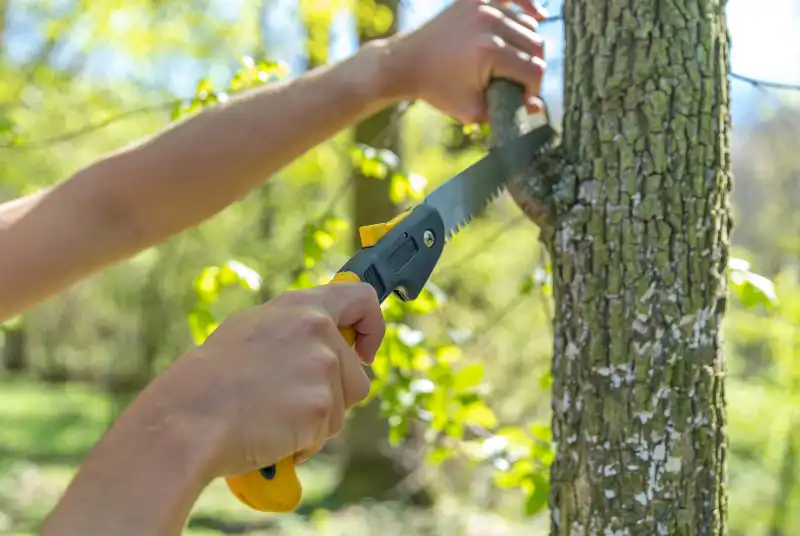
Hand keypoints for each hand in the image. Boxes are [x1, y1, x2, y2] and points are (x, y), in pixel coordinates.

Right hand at [145, 281, 383, 478]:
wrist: (188, 418)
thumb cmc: (210, 380)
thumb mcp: (251, 332)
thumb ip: (294, 330)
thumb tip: (326, 341)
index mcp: (300, 307)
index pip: (361, 298)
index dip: (372, 327)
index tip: (363, 352)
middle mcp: (318, 330)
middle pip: (356, 376)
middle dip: (333, 398)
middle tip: (289, 406)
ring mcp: (322, 367)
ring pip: (343, 408)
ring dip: (316, 423)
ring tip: (271, 419)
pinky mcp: (321, 406)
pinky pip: (324, 434)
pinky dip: (302, 444)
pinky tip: (270, 436)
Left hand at [391, 0, 547, 123]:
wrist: (407, 62)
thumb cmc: (438, 89)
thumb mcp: (471, 110)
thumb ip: (506, 110)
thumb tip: (537, 107)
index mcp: (489, 52)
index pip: (535, 70)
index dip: (533, 89)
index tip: (522, 98)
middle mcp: (490, 23)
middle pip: (536, 45)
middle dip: (531, 69)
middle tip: (516, 82)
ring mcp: (483, 6)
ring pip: (528, 25)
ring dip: (526, 46)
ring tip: (511, 62)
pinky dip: (527, 4)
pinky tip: (538, 15)